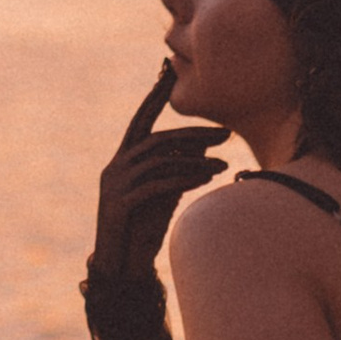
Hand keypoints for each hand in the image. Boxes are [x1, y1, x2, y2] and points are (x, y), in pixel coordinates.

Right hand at [89, 63, 227, 282]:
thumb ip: (174, 168)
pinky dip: (184, 178)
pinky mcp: (120, 204)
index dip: (155, 96)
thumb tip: (200, 146)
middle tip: (225, 134)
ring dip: (195, 160)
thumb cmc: (142, 228)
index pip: (140, 120)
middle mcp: (115, 167)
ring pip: (160, 161)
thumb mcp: (162, 192)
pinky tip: (207, 176)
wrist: (120, 266)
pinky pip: (157, 185)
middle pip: (157, 140)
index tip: (168, 73)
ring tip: (224, 162)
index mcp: (122, 160)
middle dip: (192, 134)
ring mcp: (116, 185)